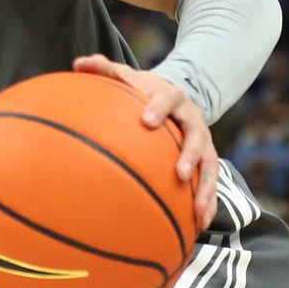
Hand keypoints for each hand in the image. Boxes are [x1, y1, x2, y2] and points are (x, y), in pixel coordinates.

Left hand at [73, 54, 217, 230]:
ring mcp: (203, 141)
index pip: (167, 99)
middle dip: (190, 154)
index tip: (147, 121)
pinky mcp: (207, 160)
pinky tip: (199, 224)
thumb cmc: (142, 90)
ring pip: (210, 164)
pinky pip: (210, 182)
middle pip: (198, 135)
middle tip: (179, 172)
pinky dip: (207, 202)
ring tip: (197, 209)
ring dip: (205, 186)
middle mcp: (192, 119)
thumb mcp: (127, 76)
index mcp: (171, 97)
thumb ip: (104, 69)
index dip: (158, 108)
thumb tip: (78, 63)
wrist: (176, 95)